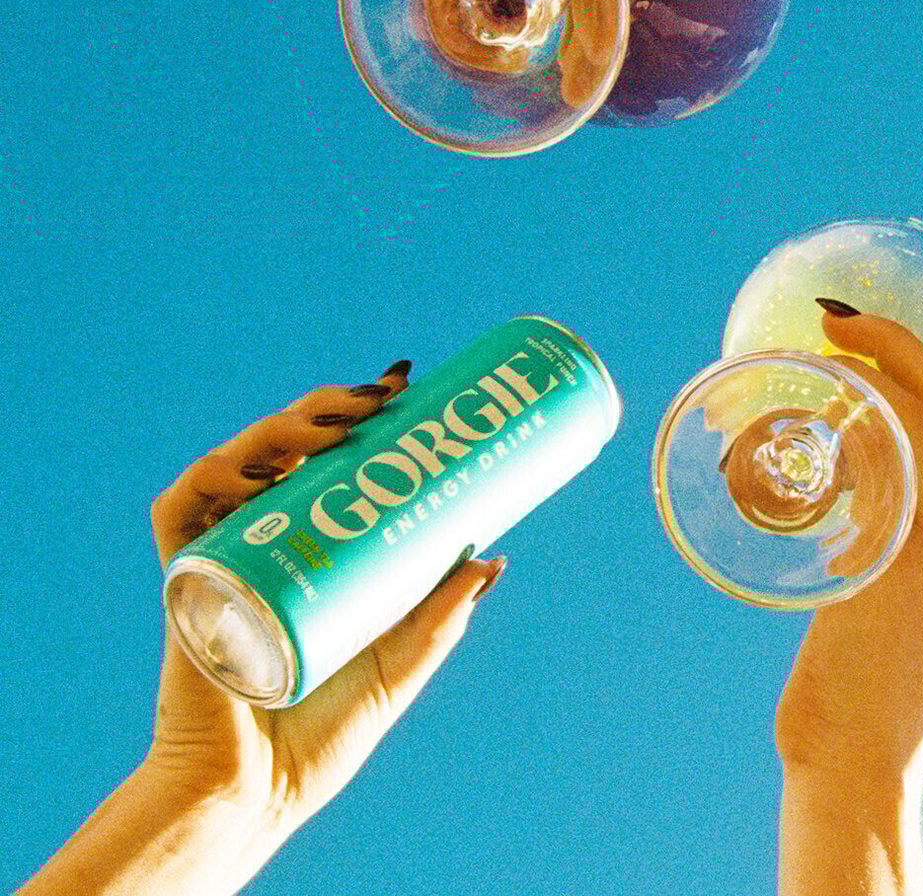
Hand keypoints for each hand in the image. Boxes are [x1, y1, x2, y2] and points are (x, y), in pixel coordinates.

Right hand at [145, 363, 502, 834]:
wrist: (260, 793)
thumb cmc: (322, 734)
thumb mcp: (401, 661)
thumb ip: (442, 616)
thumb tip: (492, 559)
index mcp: (309, 546)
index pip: (326, 457)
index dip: (356, 409)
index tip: (403, 380)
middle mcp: (263, 540)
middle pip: (284, 446)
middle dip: (328, 405)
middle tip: (380, 398)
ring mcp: (222, 557)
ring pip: (237, 461)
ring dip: (281, 427)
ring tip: (333, 428)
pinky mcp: (184, 583)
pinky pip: (178, 509)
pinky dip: (208, 477)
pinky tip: (257, 470)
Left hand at [774, 285, 922, 778]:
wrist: (864, 759)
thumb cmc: (858, 690)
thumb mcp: (882, 605)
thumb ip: (872, 560)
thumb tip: (838, 532)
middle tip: (881, 302)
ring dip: (889, 354)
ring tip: (841, 324)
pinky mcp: (907, 559)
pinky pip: (901, 456)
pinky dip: (874, 403)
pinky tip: (841, 378)